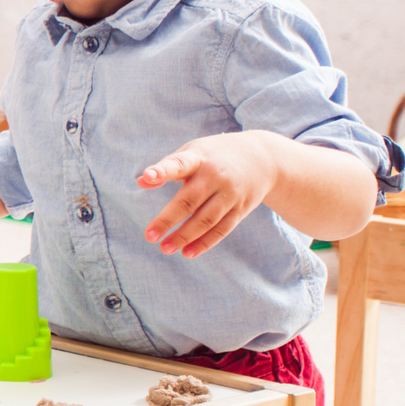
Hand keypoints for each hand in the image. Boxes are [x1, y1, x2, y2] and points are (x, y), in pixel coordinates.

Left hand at [139, 133, 278, 256]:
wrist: (264, 158)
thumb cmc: (215, 156)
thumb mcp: (193, 152)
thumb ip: (168, 166)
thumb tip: (141, 181)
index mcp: (200, 158)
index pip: (180, 164)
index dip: (163, 170)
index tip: (148, 176)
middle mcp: (216, 176)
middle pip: (190, 200)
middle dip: (168, 219)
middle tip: (149, 236)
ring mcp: (230, 194)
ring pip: (206, 219)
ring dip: (185, 236)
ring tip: (165, 248)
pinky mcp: (240, 209)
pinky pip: (221, 229)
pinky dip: (205, 242)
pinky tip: (187, 252)